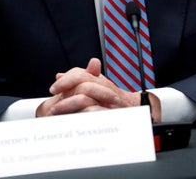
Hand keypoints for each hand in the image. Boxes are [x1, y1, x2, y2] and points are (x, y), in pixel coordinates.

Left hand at [35, 57, 160, 121]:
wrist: (142, 111)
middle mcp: (106, 89)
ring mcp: (110, 102)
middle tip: (53, 101)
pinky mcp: (113, 115)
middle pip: (83, 84)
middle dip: (66, 91)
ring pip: (87, 97)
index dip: (66, 80)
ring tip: (57, 112)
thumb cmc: (117, 100)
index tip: (54, 88)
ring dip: (70, 105)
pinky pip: (95, 114)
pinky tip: (72, 121)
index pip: (81, 74)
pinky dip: (82, 117)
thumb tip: (59, 76)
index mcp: (100, 81)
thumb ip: (80, 80)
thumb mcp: (98, 86)